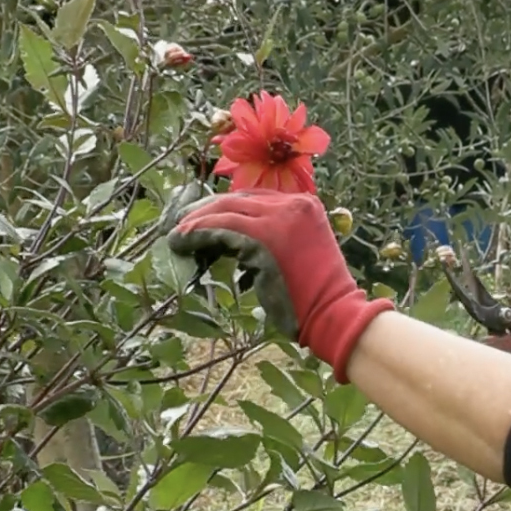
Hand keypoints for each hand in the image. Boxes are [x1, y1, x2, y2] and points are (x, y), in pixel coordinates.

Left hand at [166, 190, 392, 383]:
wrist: (333, 312)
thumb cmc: (316, 294)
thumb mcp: (299, 252)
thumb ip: (275, 237)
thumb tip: (234, 241)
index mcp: (305, 204)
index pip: (254, 197)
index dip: (224, 206)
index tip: (202, 218)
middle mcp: (293, 204)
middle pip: (237, 199)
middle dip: (205, 211)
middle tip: (182, 224)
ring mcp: (279, 218)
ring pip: (225, 210)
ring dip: (196, 222)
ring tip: (177, 236)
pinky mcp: (263, 237)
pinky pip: (222, 228)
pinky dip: (198, 234)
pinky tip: (183, 242)